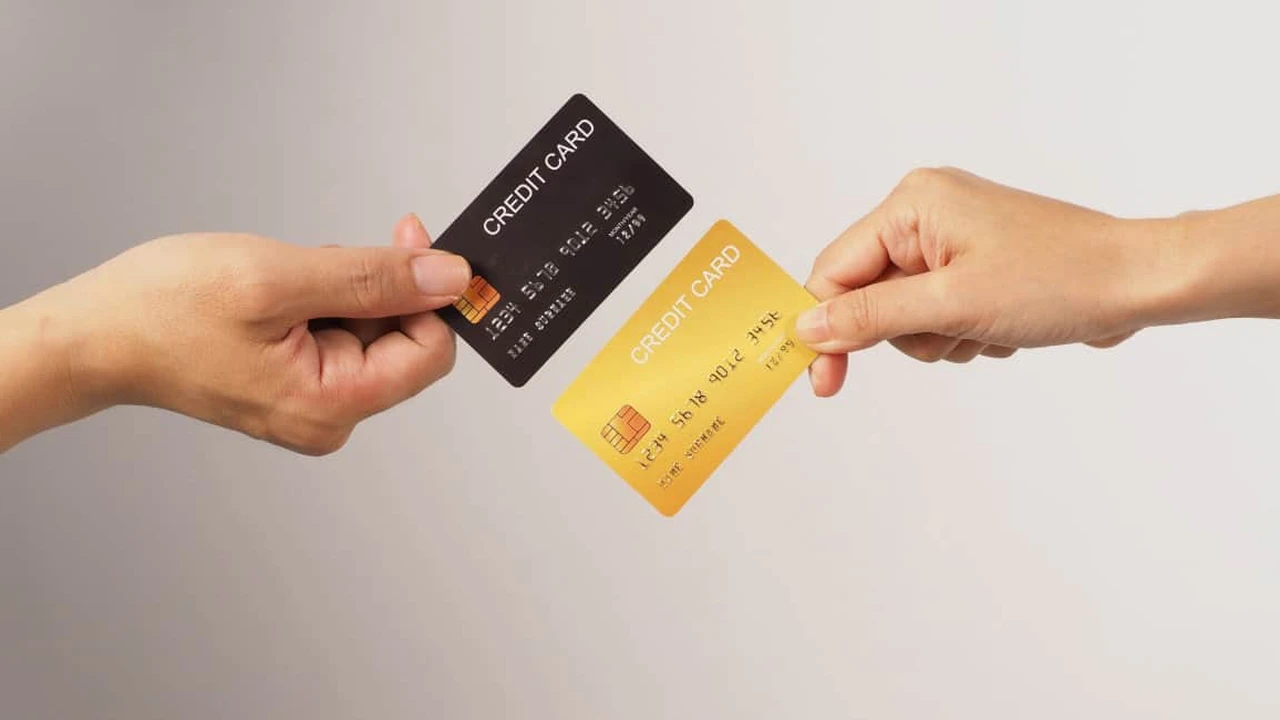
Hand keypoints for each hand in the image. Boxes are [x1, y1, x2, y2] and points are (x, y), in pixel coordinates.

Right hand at [18, 215, 468, 453]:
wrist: (95, 334)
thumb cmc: (164, 312)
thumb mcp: (278, 278)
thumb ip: (374, 278)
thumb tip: (449, 278)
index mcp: (333, 404)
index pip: (432, 350)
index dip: (430, 291)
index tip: (413, 239)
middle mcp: (330, 415)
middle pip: (405, 338)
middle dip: (375, 286)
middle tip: (318, 262)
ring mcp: (314, 401)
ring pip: (372, 328)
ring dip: (343, 288)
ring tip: (283, 280)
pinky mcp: (298, 381)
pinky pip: (340, 331)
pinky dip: (322, 298)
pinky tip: (280, 291)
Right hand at [796, 168, 1196, 396]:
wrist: (1140, 282)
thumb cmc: (1060, 279)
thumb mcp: (952, 304)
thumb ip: (871, 316)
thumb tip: (806, 329)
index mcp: (912, 204)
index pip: (834, 270)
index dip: (824, 327)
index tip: (821, 381)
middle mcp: (925, 214)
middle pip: (867, 296)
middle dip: (905, 331)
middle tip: (950, 337)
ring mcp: (950, 241)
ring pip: (902, 315)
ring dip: (939, 338)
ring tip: (987, 328)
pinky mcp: (972, 266)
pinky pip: (936, 316)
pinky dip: (962, 333)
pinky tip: (1000, 327)